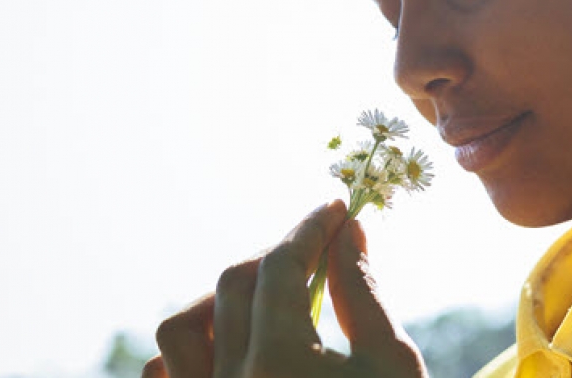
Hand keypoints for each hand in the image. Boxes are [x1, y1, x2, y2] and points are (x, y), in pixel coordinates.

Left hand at [143, 200, 427, 377]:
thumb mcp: (392, 364)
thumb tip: (347, 234)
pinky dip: (189, 354)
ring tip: (266, 299)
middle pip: (234, 285)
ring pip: (180, 330)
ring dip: (221, 301)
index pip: (282, 265)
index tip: (336, 209)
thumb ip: (363, 293)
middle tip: (317, 247)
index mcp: (279, 362)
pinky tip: (230, 350)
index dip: (309, 228)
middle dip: (277, 255)